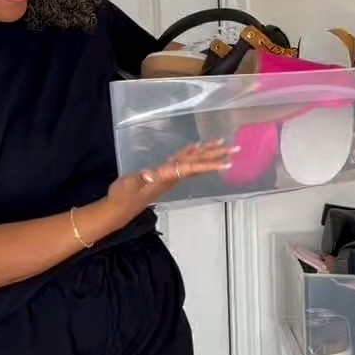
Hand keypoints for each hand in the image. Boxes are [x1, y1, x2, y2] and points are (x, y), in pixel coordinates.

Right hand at [103, 139, 235, 225]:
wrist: (119, 210)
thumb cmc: (123, 196)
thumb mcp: (129, 185)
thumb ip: (141, 178)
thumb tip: (151, 173)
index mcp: (167, 176)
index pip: (192, 168)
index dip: (209, 163)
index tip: (227, 161)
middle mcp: (172, 176)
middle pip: (198, 164)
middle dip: (217, 156)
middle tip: (235, 149)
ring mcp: (169, 176)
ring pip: (193, 162)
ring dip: (208, 153)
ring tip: (221, 144)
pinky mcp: (163, 175)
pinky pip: (181, 161)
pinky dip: (190, 153)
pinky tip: (195, 147)